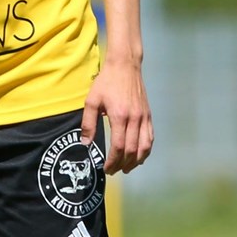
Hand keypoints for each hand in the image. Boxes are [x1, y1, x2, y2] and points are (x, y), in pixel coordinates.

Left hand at [80, 58, 153, 174]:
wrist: (125, 65)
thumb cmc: (106, 82)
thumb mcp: (92, 100)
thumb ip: (88, 123)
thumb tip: (86, 144)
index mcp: (119, 116)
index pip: (119, 146)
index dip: (113, 161)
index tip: (106, 168)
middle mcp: (134, 119)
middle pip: (132, 150)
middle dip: (122, 164)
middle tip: (113, 171)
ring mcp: (144, 117)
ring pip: (144, 147)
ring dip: (136, 161)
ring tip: (126, 168)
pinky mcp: (148, 115)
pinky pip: (150, 138)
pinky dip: (146, 150)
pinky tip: (139, 156)